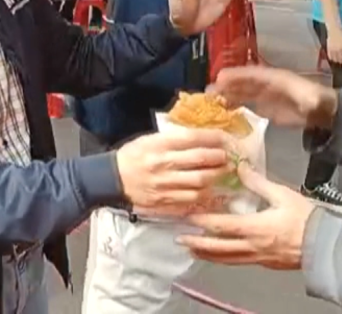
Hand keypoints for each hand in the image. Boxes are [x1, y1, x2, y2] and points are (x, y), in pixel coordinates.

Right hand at [115, 129, 233, 217]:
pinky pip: (192, 201)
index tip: (226, 138)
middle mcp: (163, 165)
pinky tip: (212, 191)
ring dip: (216, 178)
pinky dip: (205, 196)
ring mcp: (165, 186)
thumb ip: (174, 139)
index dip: (213, 137)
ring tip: (224, 173)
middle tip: (229, 157)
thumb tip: (202, 138)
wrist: (112, 179)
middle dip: (220, 158)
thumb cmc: (132, 156)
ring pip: (200, 183)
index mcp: (159, 145)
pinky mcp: (165, 203)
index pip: (193, 138)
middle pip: (200, 161)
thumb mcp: (149, 139)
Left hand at [178, 165, 315, 269]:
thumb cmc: (305, 218)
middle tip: (179, 240)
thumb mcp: (282, 195)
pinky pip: (239, 262)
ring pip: (227, 259)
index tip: (188, 217)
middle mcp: (252, 246)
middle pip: (218, 248)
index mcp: (254, 227)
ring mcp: (258, 257)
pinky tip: (220, 255)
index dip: (202, 222)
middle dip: (197, 244)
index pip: (221, 226)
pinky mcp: (265, 263)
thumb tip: (240, 167)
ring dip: (208, 255)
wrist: (326, 245)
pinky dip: (225, 259)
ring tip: (193, 250)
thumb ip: (258, 183)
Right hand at [209, 66, 336, 129]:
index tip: (219, 78)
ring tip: (209, 101)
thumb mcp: (312, 99)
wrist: (323, 112)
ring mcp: (263, 95)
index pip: (251, 73)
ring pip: (239, 91)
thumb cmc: (317, 102)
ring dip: (225, 94)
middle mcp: (265, 83)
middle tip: (207, 92)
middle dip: (224, 85)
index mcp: (274, 77)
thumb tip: (309, 102)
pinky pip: (243, 103)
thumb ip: (308, 99)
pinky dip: (232, 104)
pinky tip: (221, 109)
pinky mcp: (263, 107)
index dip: (236, 75)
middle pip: (241, 81)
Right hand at [326, 27, 341, 63]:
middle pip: (341, 61)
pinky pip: (330, 57)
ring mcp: (333, 50)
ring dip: (338, 60)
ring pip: (335, 60)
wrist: (334, 30)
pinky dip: (332, 58)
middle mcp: (339, 50)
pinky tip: (334, 57)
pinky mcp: (328, 49)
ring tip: (339, 58)